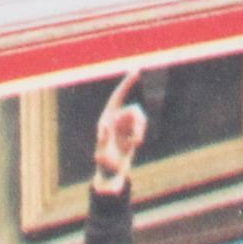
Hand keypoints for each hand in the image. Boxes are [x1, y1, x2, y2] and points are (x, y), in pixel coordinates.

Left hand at [93, 68, 147, 191]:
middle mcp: (115, 119)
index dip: (127, 84)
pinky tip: (133, 145)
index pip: (118, 97)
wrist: (110, 172)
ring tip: (135, 144)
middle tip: (137, 142)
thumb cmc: (104, 165)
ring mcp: (124, 124)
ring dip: (139, 130)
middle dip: (138, 125)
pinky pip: (140, 126)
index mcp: (106, 118)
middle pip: (134, 112)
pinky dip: (139, 134)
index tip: (136, 71)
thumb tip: (107, 133)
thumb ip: (103, 144)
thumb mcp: (102, 158)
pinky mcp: (131, 130)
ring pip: (139, 119)